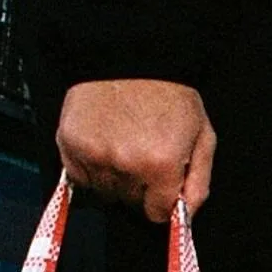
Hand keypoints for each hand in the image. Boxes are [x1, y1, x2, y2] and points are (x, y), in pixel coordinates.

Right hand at [57, 79, 215, 222]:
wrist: (131, 54)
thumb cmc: (170, 94)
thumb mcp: (201, 136)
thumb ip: (198, 183)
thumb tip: (184, 217)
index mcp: (161, 165)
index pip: (156, 214)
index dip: (160, 200)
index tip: (161, 185)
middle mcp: (125, 165)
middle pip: (129, 203)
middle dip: (139, 188)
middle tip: (143, 156)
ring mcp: (94, 155)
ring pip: (104, 193)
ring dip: (114, 179)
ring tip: (123, 146)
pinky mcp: (69, 143)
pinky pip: (78, 178)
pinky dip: (90, 168)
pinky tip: (103, 145)